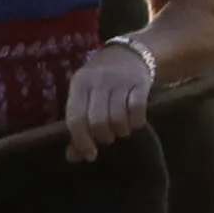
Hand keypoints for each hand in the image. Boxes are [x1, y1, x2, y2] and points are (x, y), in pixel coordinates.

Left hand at [64, 42, 153, 162]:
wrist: (129, 54)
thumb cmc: (101, 83)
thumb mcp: (85, 97)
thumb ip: (78, 126)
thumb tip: (73, 158)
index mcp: (79, 84)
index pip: (75, 118)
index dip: (81, 140)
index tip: (90, 154)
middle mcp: (98, 81)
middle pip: (98, 121)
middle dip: (103, 136)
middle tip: (107, 137)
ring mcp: (120, 81)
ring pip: (118, 118)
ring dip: (121, 131)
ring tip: (121, 129)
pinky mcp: (140, 83)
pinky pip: (138, 110)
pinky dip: (137, 122)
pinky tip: (135, 122)